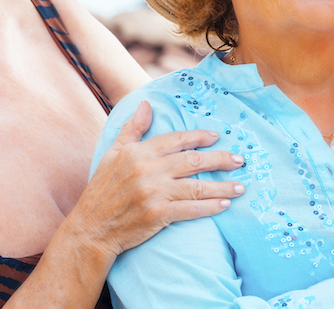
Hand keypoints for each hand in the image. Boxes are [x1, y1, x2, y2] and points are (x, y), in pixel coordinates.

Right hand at [75, 101, 245, 257]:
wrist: (92, 228)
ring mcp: (155, 193)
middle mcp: (149, 170)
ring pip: (197, 186)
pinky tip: (224, 205)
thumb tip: (147, 104)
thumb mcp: (112, 153)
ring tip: (241, 186)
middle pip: (194, 161)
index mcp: (139, 152)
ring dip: (222, 186)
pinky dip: (210, 207)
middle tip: (240, 160)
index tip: (216, 136)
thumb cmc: (102, 190)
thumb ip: (133, 128)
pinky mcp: (158, 215)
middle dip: (220, 159)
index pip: (176, 139)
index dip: (199, 137)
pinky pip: (191, 209)